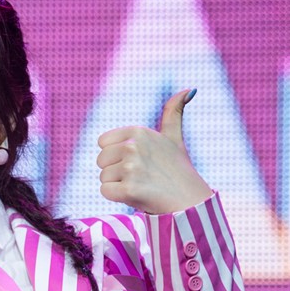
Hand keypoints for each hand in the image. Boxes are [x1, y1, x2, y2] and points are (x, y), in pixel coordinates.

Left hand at [96, 89, 212, 213]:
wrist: (189, 201)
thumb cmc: (178, 171)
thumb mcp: (174, 138)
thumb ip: (173, 113)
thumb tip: (188, 89)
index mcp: (138, 131)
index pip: (103, 143)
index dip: (116, 155)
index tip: (137, 162)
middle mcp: (133, 146)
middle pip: (101, 160)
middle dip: (115, 171)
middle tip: (140, 176)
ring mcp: (131, 168)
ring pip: (103, 177)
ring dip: (118, 185)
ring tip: (141, 186)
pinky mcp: (128, 189)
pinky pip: (105, 192)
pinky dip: (117, 197)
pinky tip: (136, 195)